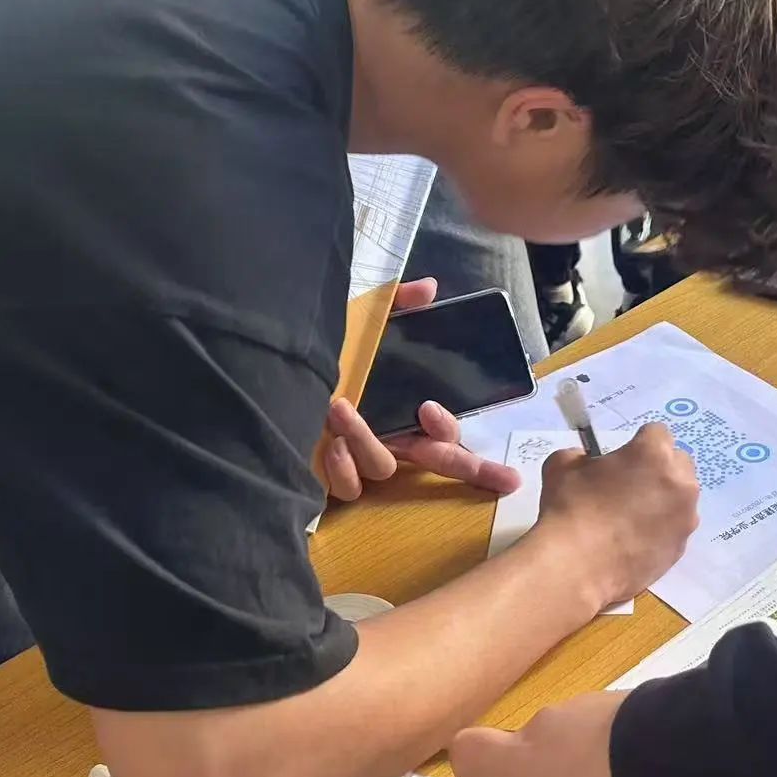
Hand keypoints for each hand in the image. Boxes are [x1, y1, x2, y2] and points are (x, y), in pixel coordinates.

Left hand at [324, 279, 519, 499]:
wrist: (269, 368)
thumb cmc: (325, 350)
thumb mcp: (361, 321)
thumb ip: (395, 304)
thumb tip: (429, 288)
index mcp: (406, 409)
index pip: (449, 431)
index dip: (451, 427)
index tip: (428, 408)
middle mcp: (393, 437)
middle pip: (443, 463)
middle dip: (478, 472)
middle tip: (507, 478)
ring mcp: (364, 458)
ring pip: (383, 468)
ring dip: (366, 440)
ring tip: (339, 408)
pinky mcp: (332, 473)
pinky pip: (349, 487)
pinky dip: (344, 470)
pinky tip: (330, 446)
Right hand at [452, 693, 642, 776]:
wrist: (692, 749)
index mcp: (526, 757)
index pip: (467, 750)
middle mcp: (547, 723)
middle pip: (524, 752)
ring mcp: (586, 704)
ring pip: (564, 742)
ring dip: (578, 771)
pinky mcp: (621, 698)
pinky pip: (598, 729)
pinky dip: (606, 754)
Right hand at [529, 424, 699, 606]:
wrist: (576, 568)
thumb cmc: (569, 510)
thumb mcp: (562, 466)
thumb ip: (581, 455)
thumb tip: (587, 462)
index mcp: (654, 453)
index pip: (657, 433)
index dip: (638, 444)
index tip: (623, 460)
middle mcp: (680, 482)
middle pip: (678, 463)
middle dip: (659, 469)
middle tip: (631, 486)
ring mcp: (685, 517)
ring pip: (681, 498)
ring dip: (664, 500)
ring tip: (632, 518)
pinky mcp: (682, 547)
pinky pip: (675, 528)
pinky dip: (662, 529)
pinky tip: (635, 541)